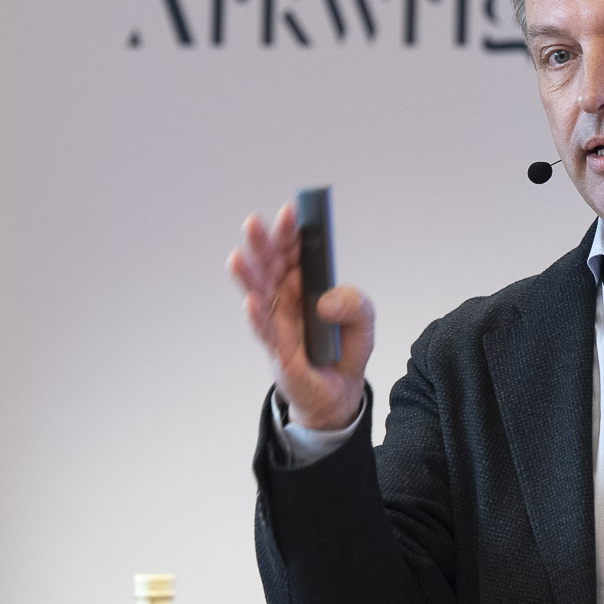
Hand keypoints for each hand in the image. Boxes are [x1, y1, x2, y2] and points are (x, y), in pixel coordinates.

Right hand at [227, 202, 374, 429]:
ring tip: (239, 258)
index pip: (293, 252)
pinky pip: (266, 332)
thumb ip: (354, 303)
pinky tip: (252, 301)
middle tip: (255, 223)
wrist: (340, 392)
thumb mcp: (364, 320)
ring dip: (248, 276)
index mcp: (304, 284)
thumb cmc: (344, 349)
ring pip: (259, 294)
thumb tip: (326, 302)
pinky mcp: (279, 352)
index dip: (290, 232)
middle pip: (270, 267)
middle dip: (263, 245)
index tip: (290, 212)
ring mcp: (278, 324)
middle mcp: (286, 300)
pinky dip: (258, 317)